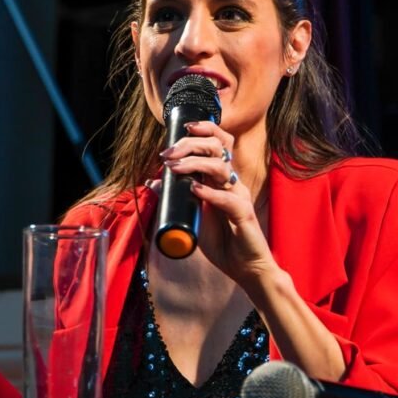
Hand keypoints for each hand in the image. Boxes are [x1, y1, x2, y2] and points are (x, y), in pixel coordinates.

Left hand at [158, 121, 279, 289]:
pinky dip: (210, 193)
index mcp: (222, 179)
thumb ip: (175, 198)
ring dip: (195, 164)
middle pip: (219, 147)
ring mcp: (239, 197)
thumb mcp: (192, 216)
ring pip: (222, 168)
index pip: (219, 142)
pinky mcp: (243, 215)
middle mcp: (232, 182)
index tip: (180, 129)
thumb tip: (153, 182)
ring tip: (174, 168)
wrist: (245, 269)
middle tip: (168, 153)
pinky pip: (228, 199)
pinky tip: (194, 190)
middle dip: (191, 143)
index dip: (203, 129)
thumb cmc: (222, 242)